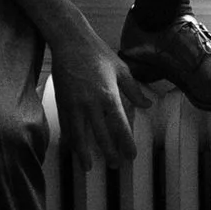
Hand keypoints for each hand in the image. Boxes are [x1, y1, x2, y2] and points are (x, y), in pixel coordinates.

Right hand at [51, 39, 150, 169]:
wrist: (71, 42)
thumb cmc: (98, 54)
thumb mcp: (122, 70)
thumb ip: (134, 90)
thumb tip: (148, 104)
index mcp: (109, 95)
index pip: (119, 125)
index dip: (125, 143)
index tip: (131, 155)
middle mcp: (91, 103)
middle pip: (100, 135)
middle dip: (108, 152)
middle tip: (114, 165)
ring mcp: (74, 104)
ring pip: (79, 134)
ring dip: (84, 153)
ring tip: (88, 167)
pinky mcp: (62, 102)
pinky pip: (66, 126)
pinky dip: (69, 140)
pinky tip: (72, 149)